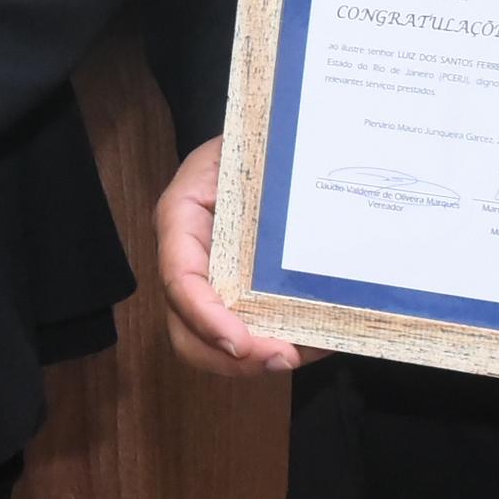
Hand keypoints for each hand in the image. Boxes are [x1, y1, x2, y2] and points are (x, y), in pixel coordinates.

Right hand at [151, 135, 300, 376]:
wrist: (267, 139)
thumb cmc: (253, 140)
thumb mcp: (247, 147)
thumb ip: (258, 180)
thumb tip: (294, 220)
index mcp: (182, 219)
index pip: (180, 280)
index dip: (207, 318)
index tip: (243, 342)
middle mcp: (190, 259)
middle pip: (186, 329)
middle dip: (232, 357)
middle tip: (285, 357)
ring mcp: (213, 281)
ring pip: (215, 343)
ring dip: (259, 359)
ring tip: (309, 349)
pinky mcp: (240, 292)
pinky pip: (250, 332)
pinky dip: (282, 345)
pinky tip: (318, 338)